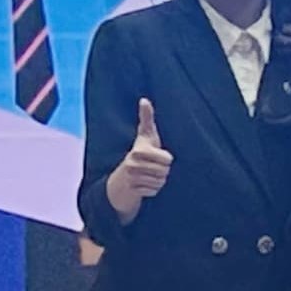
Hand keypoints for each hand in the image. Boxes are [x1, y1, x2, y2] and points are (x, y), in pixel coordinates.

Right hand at [106, 97, 172, 217]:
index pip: (167, 159)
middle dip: (163, 170)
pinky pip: (155, 191)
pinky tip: (145, 184)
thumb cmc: (140, 153)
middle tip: (153, 167)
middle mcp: (132, 165)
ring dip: (158, 180)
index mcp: (138, 152)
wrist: (123, 178)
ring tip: (149, 175)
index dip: (166, 159)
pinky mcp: (133, 191)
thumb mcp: (145, 135)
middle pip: (165, 171)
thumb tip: (144, 99)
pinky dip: (153, 189)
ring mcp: (132, 179)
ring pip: (160, 182)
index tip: (158, 156)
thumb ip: (147, 118)